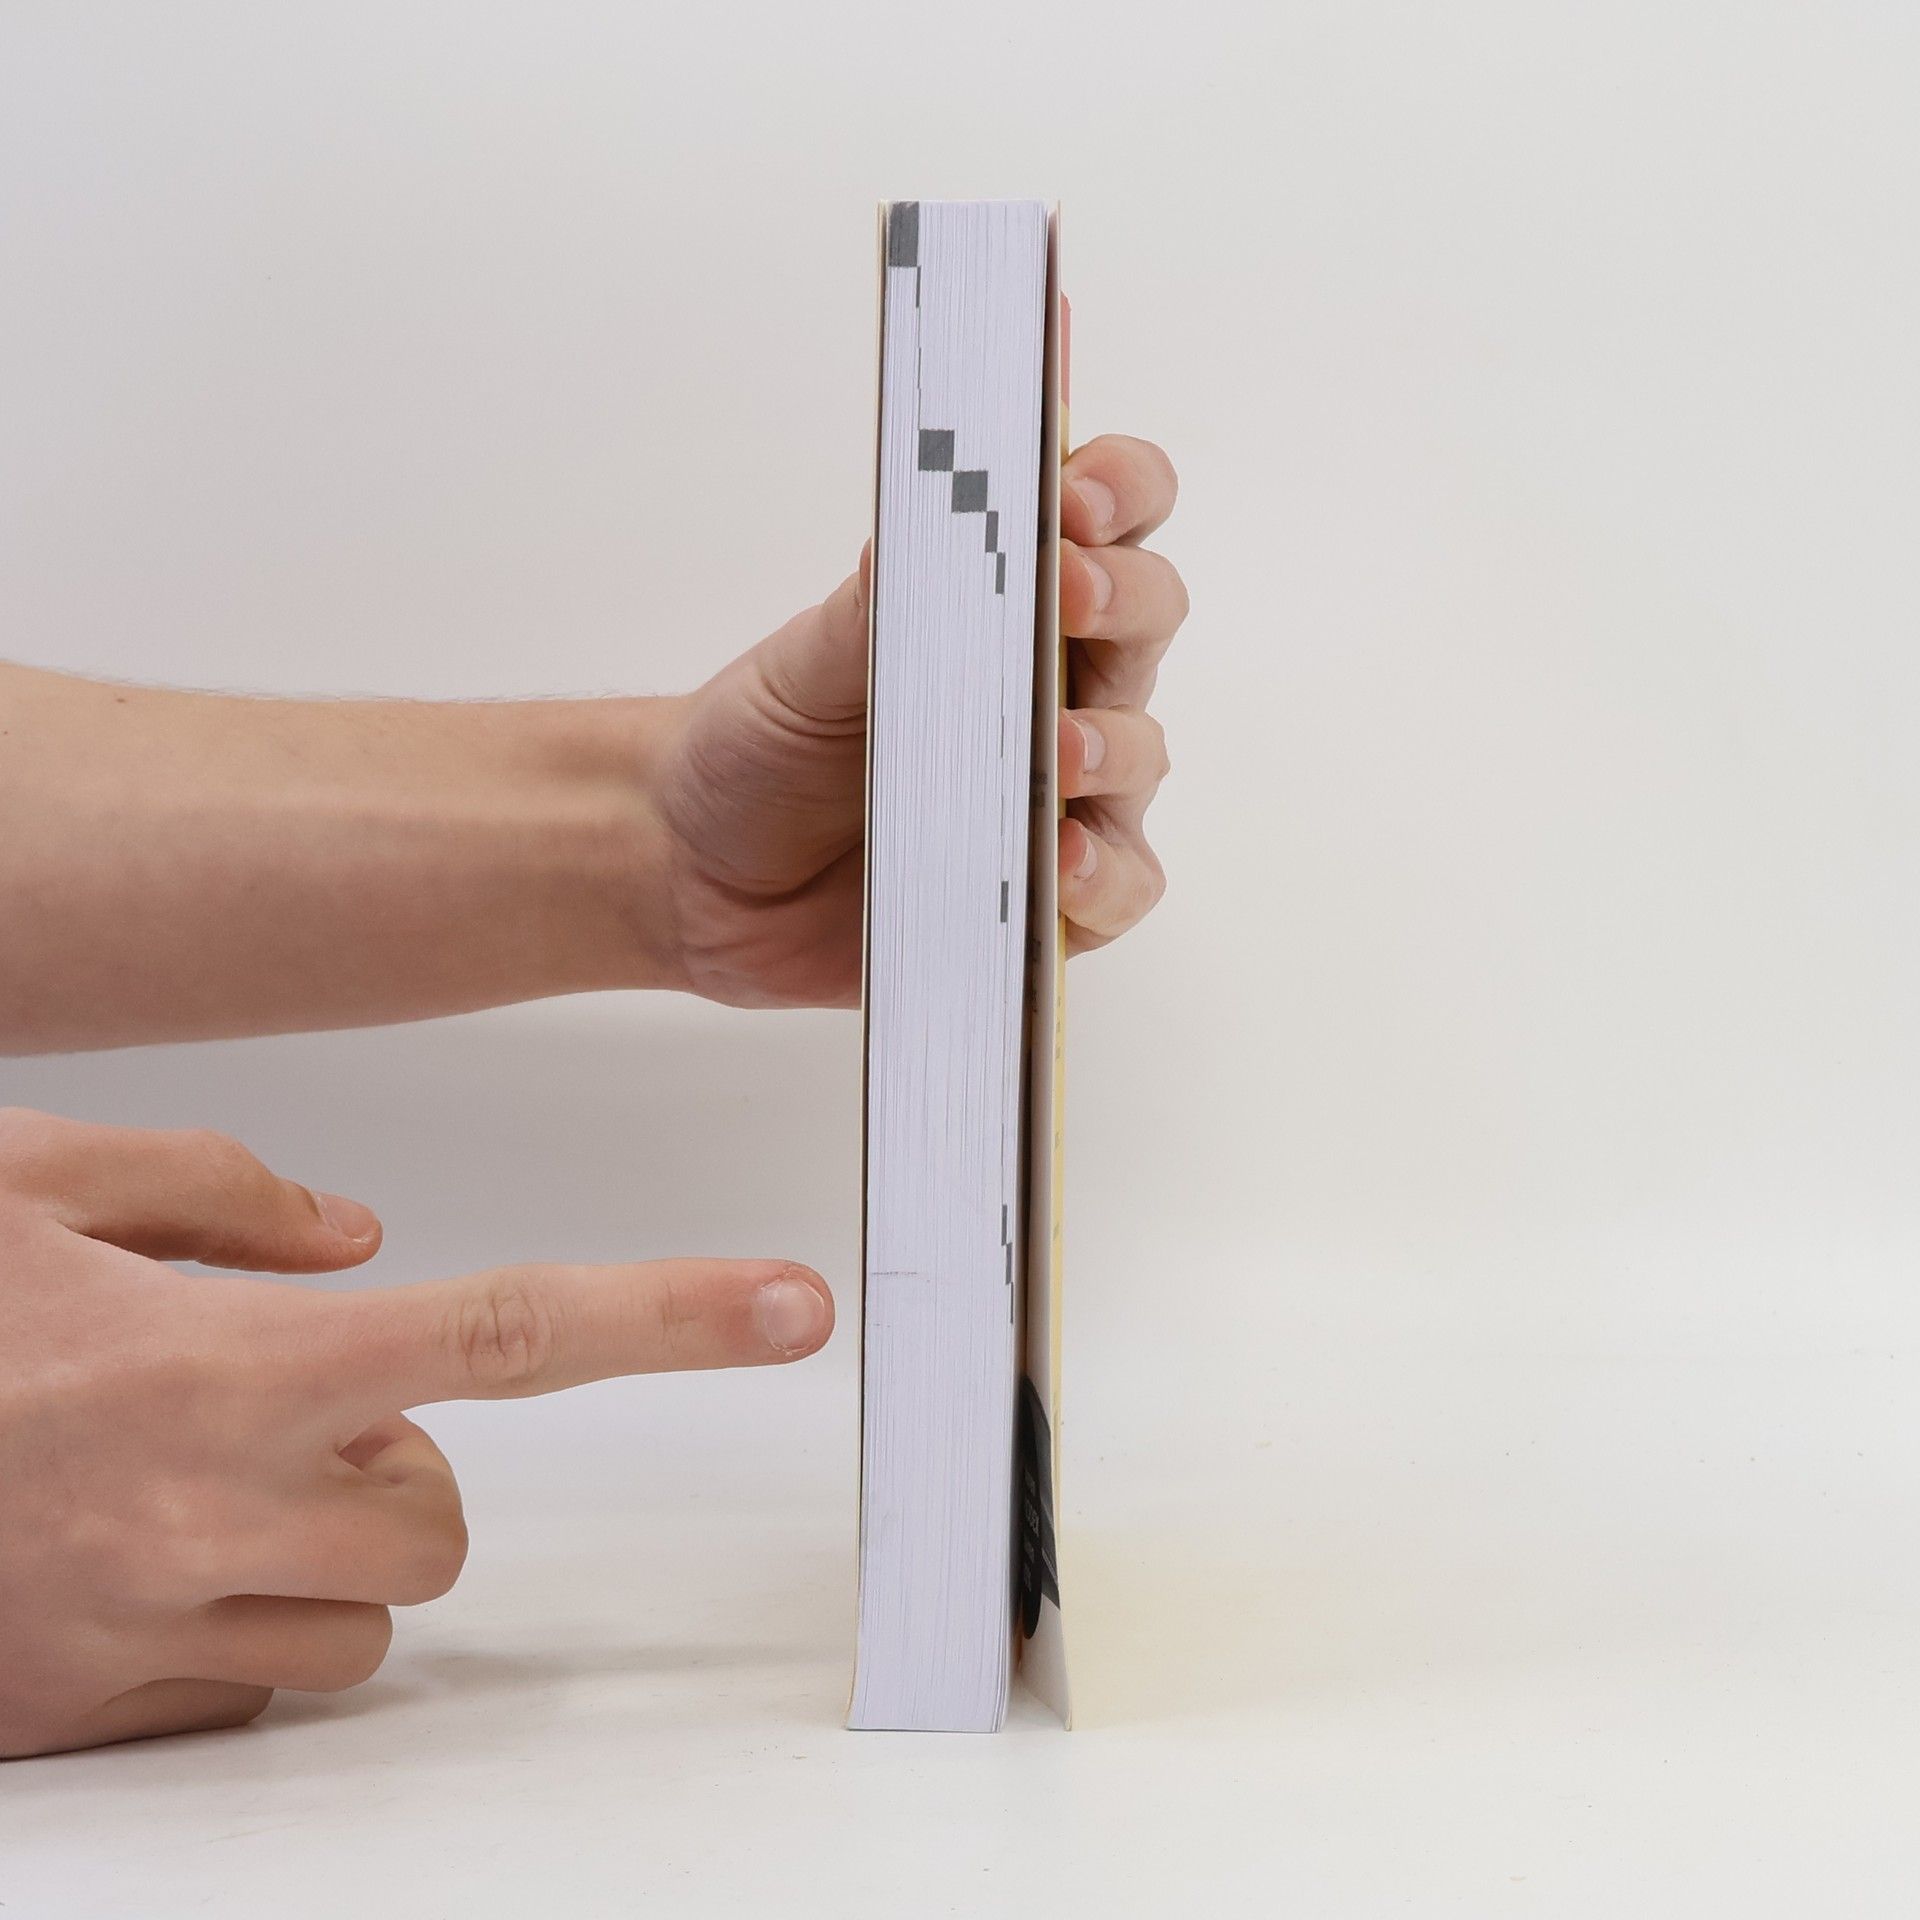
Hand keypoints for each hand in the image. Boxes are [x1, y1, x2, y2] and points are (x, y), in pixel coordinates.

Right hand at [0, 1109, 832, 1758]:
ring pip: (368, 1621)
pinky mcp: (92, 1714)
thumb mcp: (37, 1181)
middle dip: (401, 1467)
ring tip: (201, 1477)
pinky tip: (135, 1552)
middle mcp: (205, 1504)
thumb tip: (352, 1237)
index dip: (670, 1313)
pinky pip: (260, 1687)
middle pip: (443, 1519)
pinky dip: (243, 1624)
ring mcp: (145, 1625)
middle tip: (289, 1410)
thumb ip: (220, 1191)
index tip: (791, 1304)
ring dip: (330, 1548)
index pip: (512, 1327)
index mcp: (223, 1357)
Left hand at [654, 434, 1184, 1006]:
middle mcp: (1056, 687)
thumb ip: (871, 607)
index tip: (1071, 493)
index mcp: (1008, 602)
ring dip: (1111, 745)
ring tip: (1057, 753)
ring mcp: (1061, 792)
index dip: (1116, 486)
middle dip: (1123, 595)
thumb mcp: (799, 666)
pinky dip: (1103, 875)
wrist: (703, 869)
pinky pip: (1118, 885)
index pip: (1106, 515)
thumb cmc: (765, 744)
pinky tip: (1059, 865)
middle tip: (1069, 593)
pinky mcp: (1048, 895)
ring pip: (1139, 753)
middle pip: (1147, 616)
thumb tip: (921, 528)